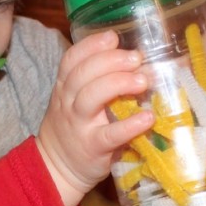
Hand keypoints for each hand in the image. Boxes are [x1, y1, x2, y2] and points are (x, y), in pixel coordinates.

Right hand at [37, 30, 153, 205]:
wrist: (58, 168)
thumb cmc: (76, 128)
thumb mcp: (75, 100)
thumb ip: (98, 80)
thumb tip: (140, 63)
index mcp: (65, 86)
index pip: (72, 59)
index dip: (92, 45)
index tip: (113, 37)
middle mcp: (69, 102)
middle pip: (83, 73)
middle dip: (111, 61)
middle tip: (137, 58)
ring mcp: (79, 125)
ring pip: (91, 97)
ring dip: (119, 84)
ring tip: (144, 81)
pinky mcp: (92, 147)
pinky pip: (110, 134)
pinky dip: (129, 125)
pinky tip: (147, 117)